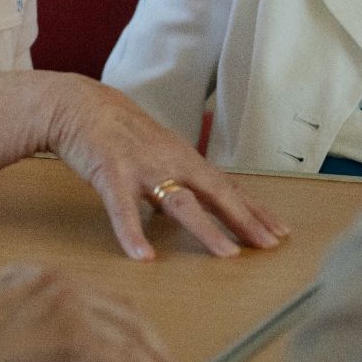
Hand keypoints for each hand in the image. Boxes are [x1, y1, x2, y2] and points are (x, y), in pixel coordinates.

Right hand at [0, 263, 184, 361]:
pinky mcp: (74, 337)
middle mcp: (56, 281)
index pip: (99, 298)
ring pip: (130, 339)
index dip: (131, 328)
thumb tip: (62, 353)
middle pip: (123, 314)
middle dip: (151, 348)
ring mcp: (67, 305)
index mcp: (35, 276)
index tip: (146, 349)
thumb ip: (33, 328)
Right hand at [47, 79, 291, 259]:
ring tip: (227, 255)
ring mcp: (143, 168)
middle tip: (270, 245)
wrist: (81, 105)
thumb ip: (177, 183)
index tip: (280, 232)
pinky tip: (143, 256)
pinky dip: (132, 233)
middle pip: (217, 192)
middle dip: (245, 219)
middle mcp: (172, 162)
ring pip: (180, 202)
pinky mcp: (111, 173)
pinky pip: (122, 208)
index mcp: (186, 159)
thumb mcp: (159, 156)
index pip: (229, 187)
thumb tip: (195, 212)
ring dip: (206, 229)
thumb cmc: (121, 133)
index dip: (254, 210)